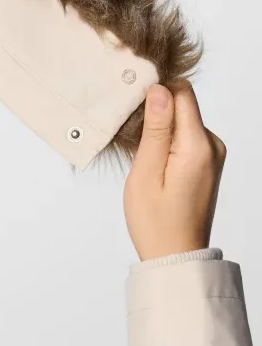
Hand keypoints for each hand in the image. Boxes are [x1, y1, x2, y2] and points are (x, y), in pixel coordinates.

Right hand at [123, 79, 226, 261]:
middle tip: (131, 141)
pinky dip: (167, 144)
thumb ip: (156, 130)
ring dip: (159, 132)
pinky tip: (152, 166)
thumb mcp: (146, 173)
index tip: (133, 109)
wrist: (175, 255)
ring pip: (182, 123)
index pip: (182, 94)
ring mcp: (213, 155)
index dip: (156, 92)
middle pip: (182, 107)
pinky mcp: (207, 163)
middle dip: (155, 115)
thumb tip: (159, 90)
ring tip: (141, 159)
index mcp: (199, 145)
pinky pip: (185, 139)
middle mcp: (213, 145)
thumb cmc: (156, 221)